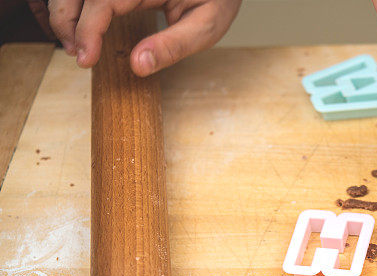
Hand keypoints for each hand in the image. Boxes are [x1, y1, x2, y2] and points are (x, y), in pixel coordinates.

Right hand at [49, 0, 240, 75]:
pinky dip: (78, 5)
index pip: (104, 0)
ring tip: (75, 45)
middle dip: (66, 20)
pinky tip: (82, 26)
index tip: (85, 59)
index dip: (87, 29)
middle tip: (77, 55)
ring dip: (66, 10)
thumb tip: (137, 66)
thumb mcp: (206, 25)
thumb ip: (173, 45)